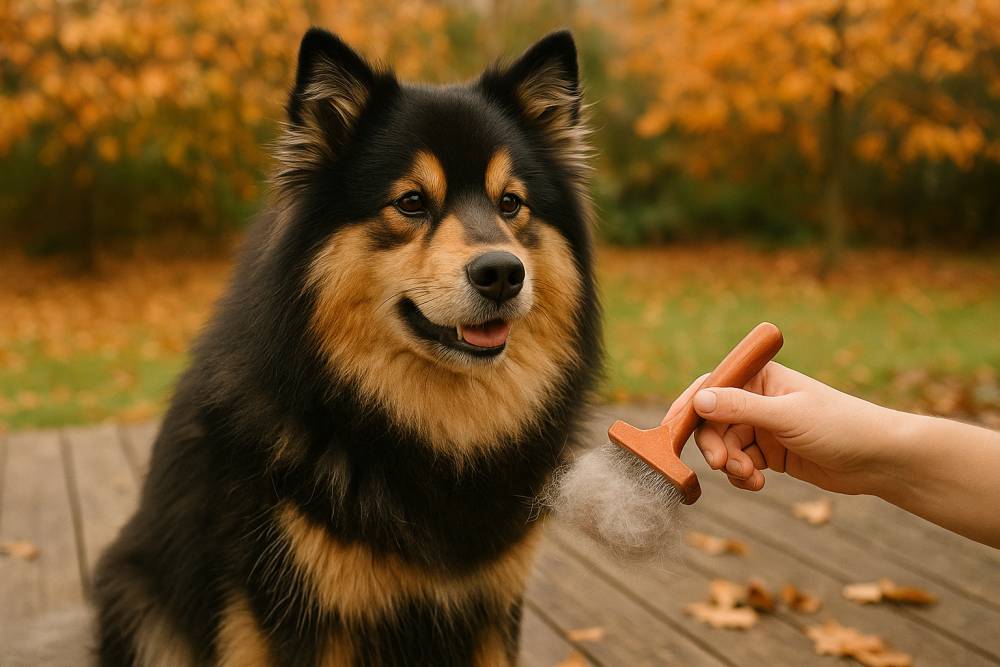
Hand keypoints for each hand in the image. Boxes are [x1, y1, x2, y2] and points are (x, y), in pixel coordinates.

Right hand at [665, 362, 897, 494]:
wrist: (880, 459)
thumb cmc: (840, 426)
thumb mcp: (787, 416)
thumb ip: (741, 408)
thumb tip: (699, 399)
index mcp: (761, 377)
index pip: (712, 386)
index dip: (688, 408)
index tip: (671, 432)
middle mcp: (757, 399)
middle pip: (713, 421)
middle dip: (714, 446)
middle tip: (723, 466)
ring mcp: (763, 427)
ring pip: (725, 446)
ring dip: (732, 465)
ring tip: (752, 478)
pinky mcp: (771, 453)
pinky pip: (741, 464)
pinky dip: (743, 476)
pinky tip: (759, 483)